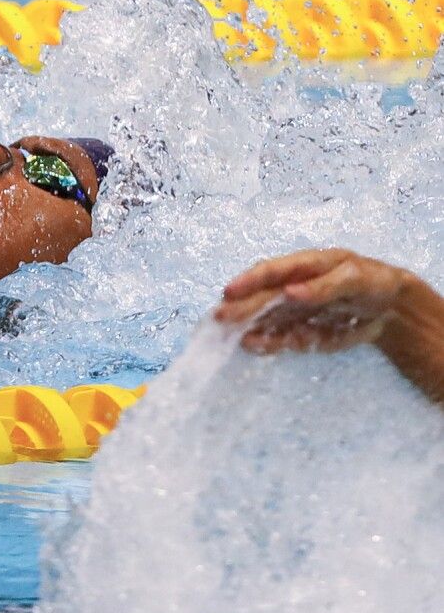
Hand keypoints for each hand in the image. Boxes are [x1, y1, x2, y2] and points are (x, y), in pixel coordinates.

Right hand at [215, 248, 422, 353]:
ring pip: (267, 319)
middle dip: (241, 307)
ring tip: (234, 338)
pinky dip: (268, 343)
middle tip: (220, 318)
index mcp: (303, 266)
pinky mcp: (302, 331)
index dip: (248, 281)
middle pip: (262, 297)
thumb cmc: (373, 281)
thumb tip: (288, 292)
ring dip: (249, 327)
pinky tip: (254, 346)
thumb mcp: (355, 278)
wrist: (392, 307)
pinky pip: (282, 338)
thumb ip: (323, 286)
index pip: (270, 271)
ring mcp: (296, 310)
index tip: (229, 292)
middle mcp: (292, 286)